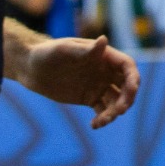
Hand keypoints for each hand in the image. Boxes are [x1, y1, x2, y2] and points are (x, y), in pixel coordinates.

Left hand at [14, 35, 139, 129]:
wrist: (31, 68)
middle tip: (119, 111)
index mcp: (104, 56)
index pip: (127, 66)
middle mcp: (105, 71)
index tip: (132, 90)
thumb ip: (86, 49)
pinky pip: (103, 111)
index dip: (133, 78)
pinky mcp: (90, 99)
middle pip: (127, 86)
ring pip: (116, 101)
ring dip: (115, 112)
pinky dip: (103, 119)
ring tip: (101, 121)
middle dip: (128, 99)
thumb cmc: (47, 53)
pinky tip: (94, 125)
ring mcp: (99, 86)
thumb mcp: (64, 50)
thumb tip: (104, 40)